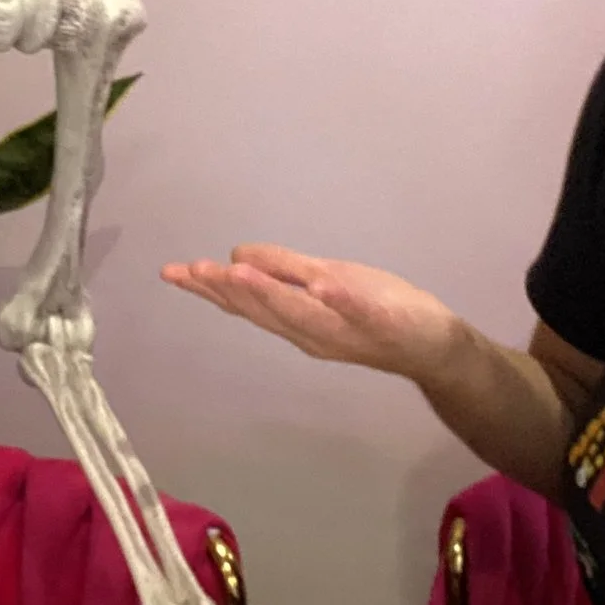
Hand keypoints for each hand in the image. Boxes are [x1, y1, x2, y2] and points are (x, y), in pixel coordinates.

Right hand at [161, 244, 464, 382]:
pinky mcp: (382, 323)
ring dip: (269, 292)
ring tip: (238, 271)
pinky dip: (340, 301)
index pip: (245, 303)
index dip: (209, 288)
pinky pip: (358, 312)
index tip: (173, 272)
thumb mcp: (324, 283)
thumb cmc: (377, 311)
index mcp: (295, 321)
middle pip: (264, 308)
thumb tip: (235, 257)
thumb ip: (283, 273)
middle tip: (193, 271)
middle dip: (228, 289)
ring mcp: (346, 329)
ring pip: (301, 311)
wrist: (432, 347)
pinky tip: (322, 284)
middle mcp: (311, 331)